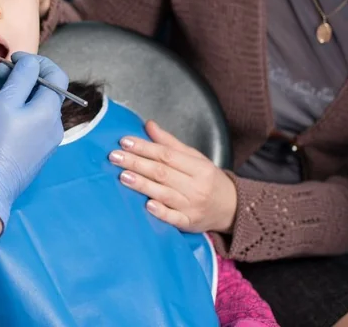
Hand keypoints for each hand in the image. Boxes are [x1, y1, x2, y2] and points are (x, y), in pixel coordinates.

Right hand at [0, 52, 66, 226]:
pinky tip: (4, 110)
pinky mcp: (39, 150)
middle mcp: (55, 125)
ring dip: (22, 92)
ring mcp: (49, 140)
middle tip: (0, 72)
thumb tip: (30, 62)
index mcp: (50, 111)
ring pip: (39, 106)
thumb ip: (21, 77)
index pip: (56, 75)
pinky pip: (35, 121)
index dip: (36, 62)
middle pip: (47, 90)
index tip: (14, 59)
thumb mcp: (5, 102)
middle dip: (25, 76)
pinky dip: (22, 109)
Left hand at [109, 120, 237, 232]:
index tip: (125, 141)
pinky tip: (147, 205)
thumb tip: (148, 125)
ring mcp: (192, 206)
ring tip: (123, 176)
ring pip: (164, 193)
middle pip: (162, 172)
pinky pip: (174, 218)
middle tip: (115, 156)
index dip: (145, 147)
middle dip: (137, 163)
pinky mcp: (189, 224)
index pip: (167, 155)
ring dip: (143, 184)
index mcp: (199, 167)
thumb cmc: (209, 180)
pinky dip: (161, 212)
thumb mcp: (195, 158)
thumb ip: (170, 143)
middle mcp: (196, 186)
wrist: (233, 209)